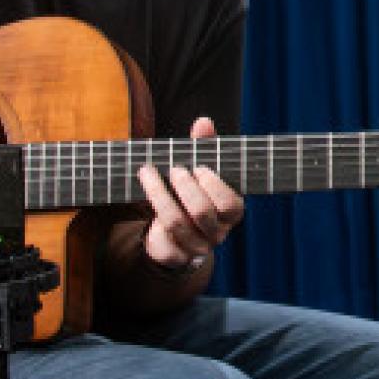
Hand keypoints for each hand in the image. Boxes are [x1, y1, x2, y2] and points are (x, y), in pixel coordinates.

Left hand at [137, 116, 243, 269]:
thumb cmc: (194, 192)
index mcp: (232, 211)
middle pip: (201, 212)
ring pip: (176, 223)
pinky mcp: (176, 255)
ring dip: (158, 194)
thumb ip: (205, 146)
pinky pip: (162, 239)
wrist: (179, 231)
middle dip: (184, 187)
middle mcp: (218, 232)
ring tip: (148, 172)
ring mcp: (198, 246)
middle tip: (174, 169)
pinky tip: (146, 193)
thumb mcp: (202, 168)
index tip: (198, 167)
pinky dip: (152, 214)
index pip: (229, 204)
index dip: (213, 185)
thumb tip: (203, 122)